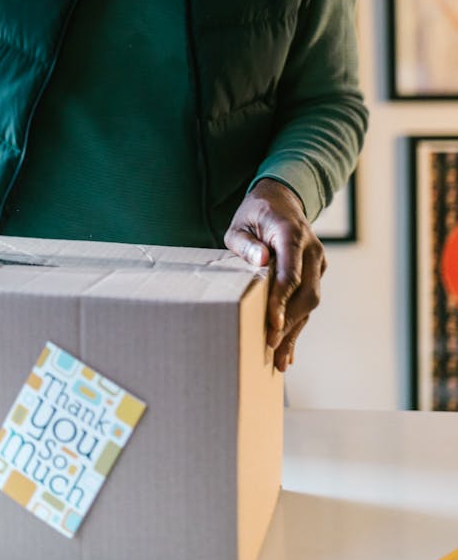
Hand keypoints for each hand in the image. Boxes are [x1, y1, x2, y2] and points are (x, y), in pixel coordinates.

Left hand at [224, 177, 326, 371]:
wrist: (282, 200)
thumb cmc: (255, 214)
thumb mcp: (240, 223)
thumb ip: (246, 243)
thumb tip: (261, 263)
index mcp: (292, 234)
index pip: (290, 273)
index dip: (282, 301)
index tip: (272, 324)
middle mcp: (312, 249)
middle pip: (306, 293)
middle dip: (289, 323)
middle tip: (271, 347)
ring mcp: (318, 261)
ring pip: (311, 301)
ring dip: (295, 331)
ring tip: (280, 360)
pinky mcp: (317, 272)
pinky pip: (308, 301)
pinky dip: (298, 325)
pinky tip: (289, 351)